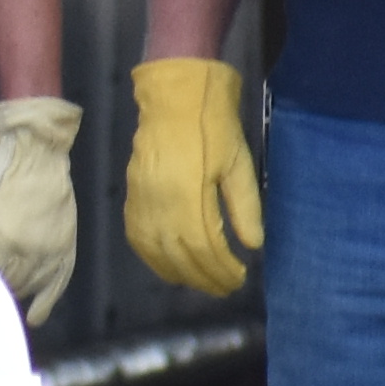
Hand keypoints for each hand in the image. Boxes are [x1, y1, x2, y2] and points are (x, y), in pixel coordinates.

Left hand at [0, 96, 84, 320]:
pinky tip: (35, 318)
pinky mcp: (67, 246)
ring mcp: (53, 250)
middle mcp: (32, 252)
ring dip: (16, 290)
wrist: (37, 151)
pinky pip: (60, 282)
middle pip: (10, 286)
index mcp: (5, 241)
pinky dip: (48, 300)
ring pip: (32, 287)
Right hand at [121, 57, 260, 299]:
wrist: (175, 98)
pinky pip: (137, 238)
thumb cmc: (213, 126)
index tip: (240, 278)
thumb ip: (244, 207)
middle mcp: (160, 204)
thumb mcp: (238, 163)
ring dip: (179, 273)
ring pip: (157, 252)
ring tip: (201, 283)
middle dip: (205, 277)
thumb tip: (252, 245)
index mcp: (189, 195)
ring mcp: (142, 201)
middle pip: (181, 256)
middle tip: (225, 287)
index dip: (223, 269)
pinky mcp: (132, 196)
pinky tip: (170, 267)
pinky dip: (153, 258)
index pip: (206, 248)